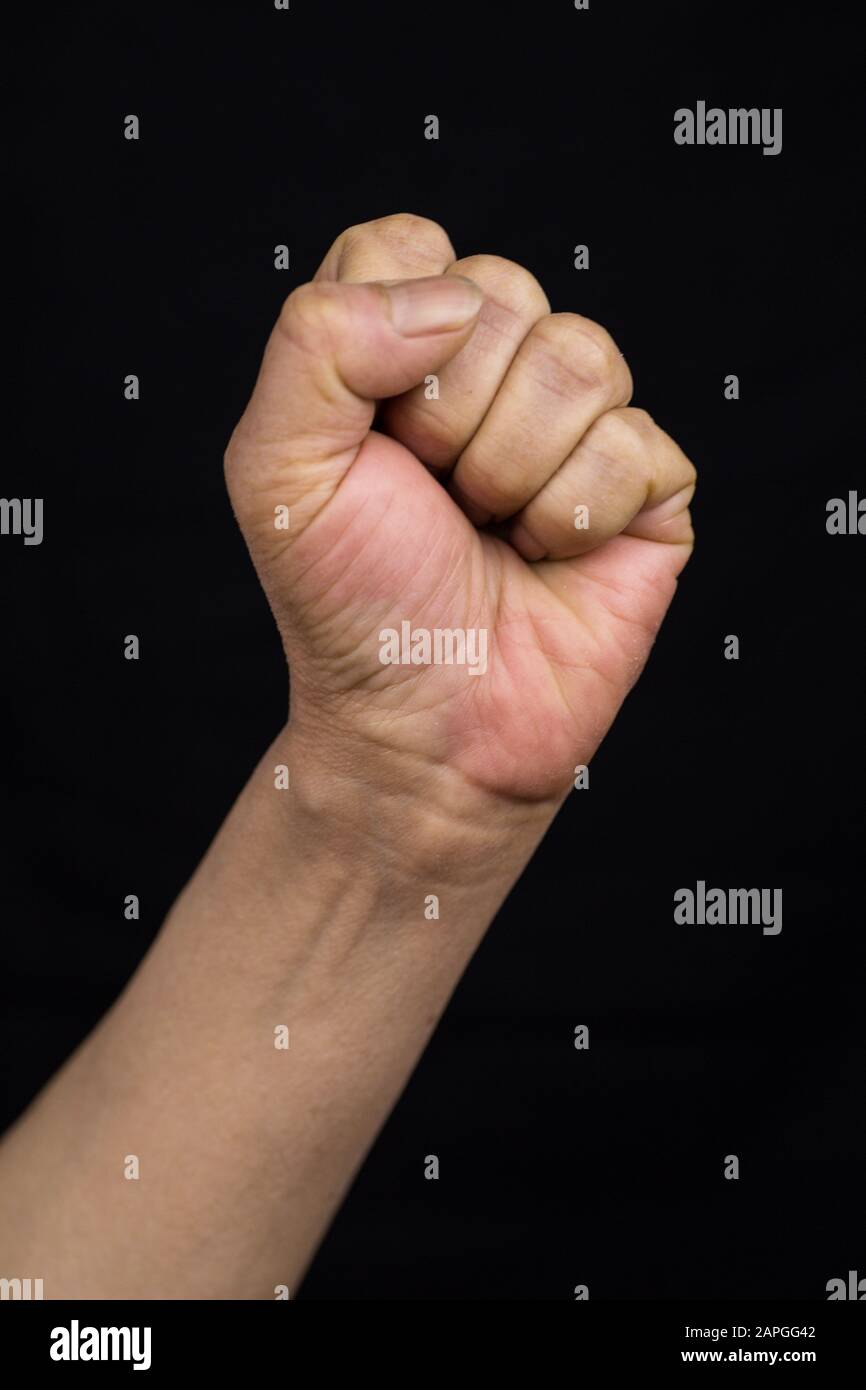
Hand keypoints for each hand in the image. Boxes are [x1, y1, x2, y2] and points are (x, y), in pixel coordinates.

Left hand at [225, 214, 695, 805]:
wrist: (423, 726)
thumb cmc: (350, 602)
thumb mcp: (278, 470)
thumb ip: (317, 342)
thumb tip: (452, 300)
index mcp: (402, 346)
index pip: (411, 246)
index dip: (388, 334)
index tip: (373, 432)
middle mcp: (495, 369)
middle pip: (504, 292)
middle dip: (448, 420)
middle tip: (433, 499)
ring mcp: (578, 424)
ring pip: (580, 358)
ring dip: (512, 472)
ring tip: (488, 530)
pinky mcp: (648, 485)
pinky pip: (636, 443)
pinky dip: (575, 519)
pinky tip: (547, 557)